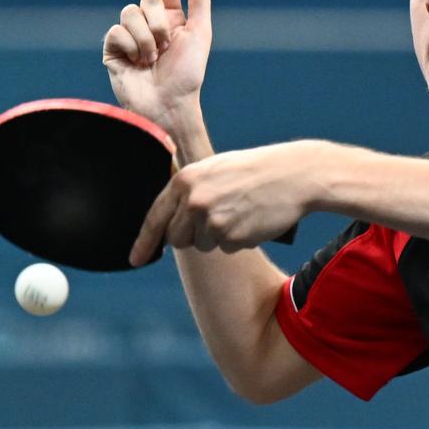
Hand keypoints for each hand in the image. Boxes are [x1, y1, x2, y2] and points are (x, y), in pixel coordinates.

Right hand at [103, 0, 213, 133]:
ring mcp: (130, 37)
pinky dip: (130, 47)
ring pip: (129, 13)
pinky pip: (115, 31)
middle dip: (158, 22)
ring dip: (145, 38)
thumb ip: (199, 0)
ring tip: (151, 60)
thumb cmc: (187, 74)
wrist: (168, 104)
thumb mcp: (199, 33)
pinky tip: (136, 64)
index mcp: (171, 19)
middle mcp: (149, 25)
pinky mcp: (113, 50)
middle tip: (166, 46)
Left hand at [130, 141, 322, 266]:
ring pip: (204, 245)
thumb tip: (169, 221)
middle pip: (177, 239)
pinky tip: (252, 219)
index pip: (155, 217)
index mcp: (185, 180)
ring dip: (219, 236)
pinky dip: (238, 239)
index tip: (134, 260)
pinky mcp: (232, 238)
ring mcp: (213, 221)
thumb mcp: (213, 168)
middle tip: (217, 218)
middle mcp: (194, 202)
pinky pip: (227, 249)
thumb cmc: (255, 170)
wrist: (294, 175)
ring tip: (240, 210)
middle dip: (192, 236)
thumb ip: (189, 191)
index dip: (143, 242)